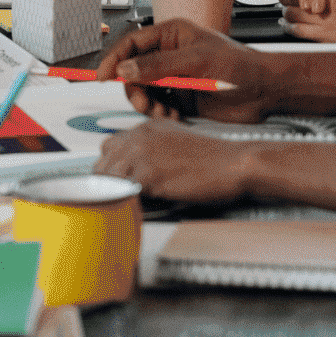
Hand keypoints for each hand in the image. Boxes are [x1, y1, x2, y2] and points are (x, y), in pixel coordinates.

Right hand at [95, 18, 283, 123]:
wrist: (263, 91)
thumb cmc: (239, 66)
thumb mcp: (196, 61)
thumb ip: (159, 66)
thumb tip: (127, 68)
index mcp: (171, 36)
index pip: (132, 44)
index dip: (115, 58)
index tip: (104, 75)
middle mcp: (169, 56)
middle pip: (133, 71)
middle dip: (134, 88)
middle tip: (142, 101)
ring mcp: (174, 78)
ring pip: (143, 91)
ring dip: (147, 103)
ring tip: (161, 111)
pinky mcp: (180, 98)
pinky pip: (157, 106)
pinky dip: (159, 114)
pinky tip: (172, 116)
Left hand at [95, 119, 252, 203]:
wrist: (233, 164)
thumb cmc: (212, 158)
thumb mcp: (177, 141)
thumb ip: (153, 148)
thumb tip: (136, 167)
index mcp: (145, 128)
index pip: (109, 147)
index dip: (111, 167)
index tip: (116, 181)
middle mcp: (138, 137)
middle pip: (102, 162)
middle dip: (108, 181)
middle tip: (118, 198)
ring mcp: (141, 154)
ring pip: (107, 178)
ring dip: (114, 193)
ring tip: (124, 206)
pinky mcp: (148, 175)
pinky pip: (122, 191)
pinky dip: (125, 202)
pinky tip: (134, 208)